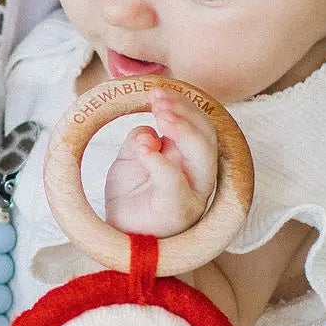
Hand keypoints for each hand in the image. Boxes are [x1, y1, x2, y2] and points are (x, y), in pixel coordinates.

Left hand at [101, 89, 217, 237]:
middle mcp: (198, 175)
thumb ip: (141, 140)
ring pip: (205, 157)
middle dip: (186, 113)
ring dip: (184, 130)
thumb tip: (149, 132)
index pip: (201, 126)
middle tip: (159, 100)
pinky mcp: (178, 212)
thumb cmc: (129, 196)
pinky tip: (146, 149)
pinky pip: (176, 185)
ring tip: (160, 114)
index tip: (157, 92)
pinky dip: (161, 163)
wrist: (117, 234)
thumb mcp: (130, 158)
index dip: (184, 105)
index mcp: (190, 159)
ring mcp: (193, 194)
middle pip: (208, 137)